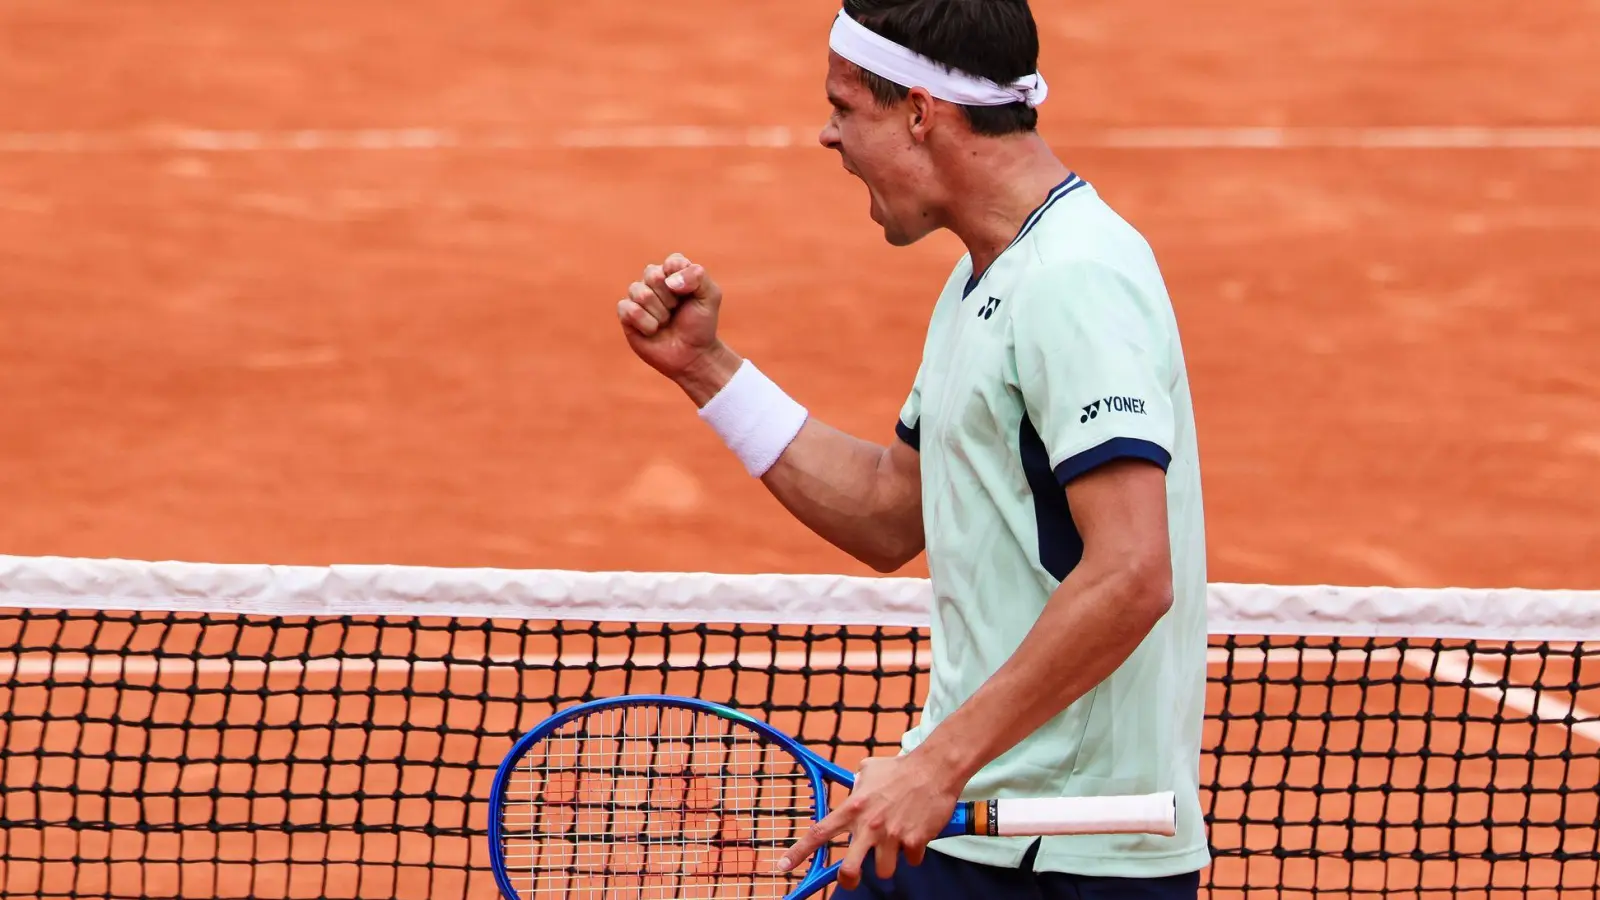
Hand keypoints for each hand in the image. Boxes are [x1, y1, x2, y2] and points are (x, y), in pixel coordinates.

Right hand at [617, 253, 725, 381]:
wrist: (692, 356)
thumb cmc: (701, 325)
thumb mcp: (710, 296)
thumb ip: (697, 277)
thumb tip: (669, 281)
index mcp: (674, 272)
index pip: (672, 262)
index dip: (682, 280)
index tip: (689, 296)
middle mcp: (653, 281)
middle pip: (652, 274)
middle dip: (669, 298)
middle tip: (676, 310)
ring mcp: (638, 297)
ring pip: (639, 292)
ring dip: (659, 313)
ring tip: (666, 322)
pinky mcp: (627, 315)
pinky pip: (628, 309)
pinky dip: (646, 323)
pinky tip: (653, 331)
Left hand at [778, 752, 961, 889]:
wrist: (935, 769)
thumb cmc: (901, 768)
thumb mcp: (869, 770)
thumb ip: (857, 782)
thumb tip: (851, 782)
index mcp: (853, 808)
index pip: (819, 833)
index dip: (799, 852)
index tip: (784, 866)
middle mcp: (869, 825)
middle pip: (849, 869)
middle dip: (848, 880)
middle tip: (851, 877)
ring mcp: (892, 836)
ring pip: (884, 870)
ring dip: (889, 862)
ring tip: (896, 844)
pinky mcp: (914, 841)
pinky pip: (912, 860)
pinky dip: (914, 851)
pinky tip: (917, 833)